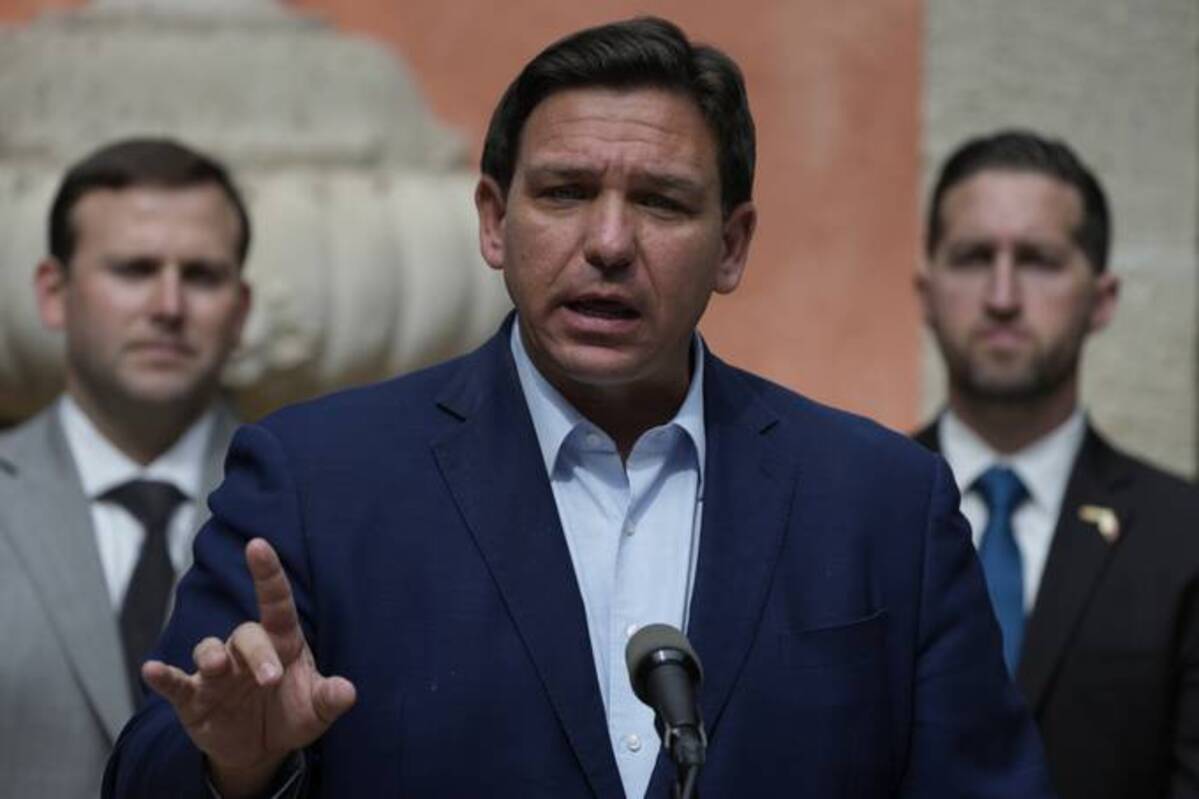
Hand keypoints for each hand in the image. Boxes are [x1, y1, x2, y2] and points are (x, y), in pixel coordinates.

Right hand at [143, 538, 355, 796]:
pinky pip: (175, 683)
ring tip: (217, 669)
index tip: (258, 544)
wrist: (260, 750)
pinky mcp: (193, 698)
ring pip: (208, 649)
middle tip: (271, 678)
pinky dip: (163, 676)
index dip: (267, 572)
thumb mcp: (316, 710)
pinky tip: (152, 670)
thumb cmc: (291, 714)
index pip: (275, 601)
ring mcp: (217, 673)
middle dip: (258, 653)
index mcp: (281, 642)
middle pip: (246, 634)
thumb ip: (330, 698)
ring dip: (212, 657)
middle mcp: (246, 651)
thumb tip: (348, 692)